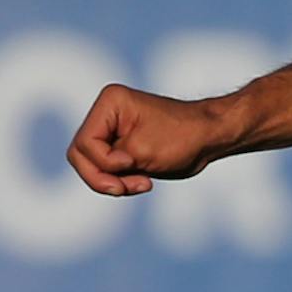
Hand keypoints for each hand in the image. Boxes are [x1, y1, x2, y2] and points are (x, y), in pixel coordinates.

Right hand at [66, 84, 228, 195]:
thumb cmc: (183, 138)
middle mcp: (106, 114)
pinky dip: (121, 182)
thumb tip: (94, 171)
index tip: (131, 165)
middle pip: (81, 156)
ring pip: (92, 166)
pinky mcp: (121, 147)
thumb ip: (110, 163)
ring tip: (143, 184)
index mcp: (110, 104)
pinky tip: (144, 182)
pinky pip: (107, 171)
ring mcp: (112, 131)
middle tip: (125, 188)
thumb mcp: (141, 153)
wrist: (210, 139)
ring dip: (114, 182)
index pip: (84, 143)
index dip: (104, 162)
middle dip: (103, 177)